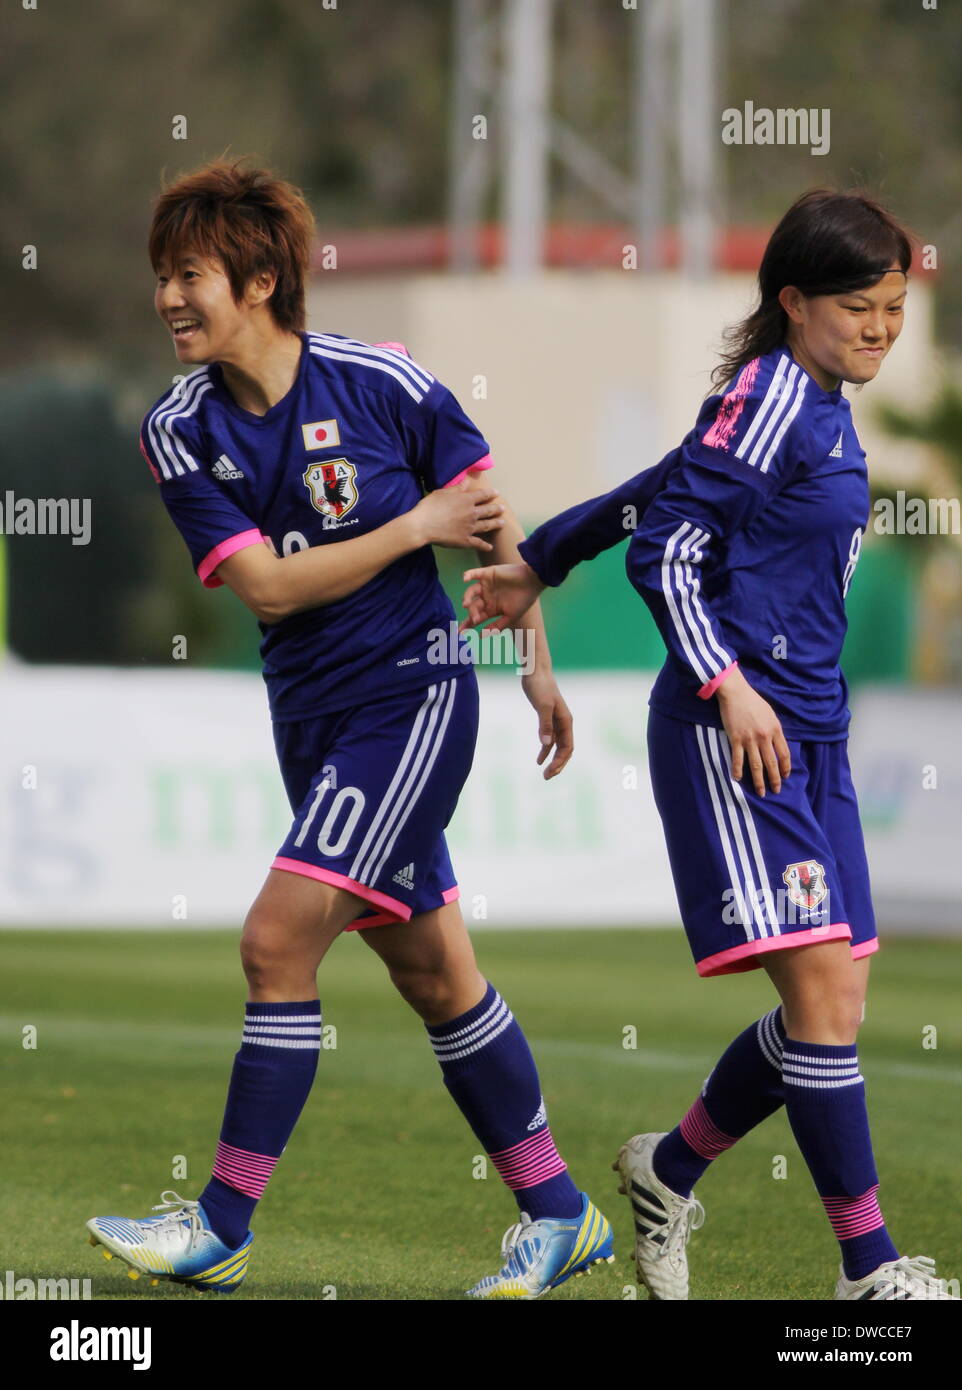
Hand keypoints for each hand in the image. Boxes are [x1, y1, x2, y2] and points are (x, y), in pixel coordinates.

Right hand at [412, 482, 503, 549]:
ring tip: (502, 523)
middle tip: (503, 509)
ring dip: (496, 524)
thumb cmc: (430, 506)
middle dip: (497, 509)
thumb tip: (468, 480)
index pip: (482, 495)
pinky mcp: (465, 541)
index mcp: (466, 500)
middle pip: (488, 511)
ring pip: (487, 525)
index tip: (497, 493)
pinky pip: (478, 543)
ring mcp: (470, 528)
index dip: (490, 493)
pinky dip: (485, 546)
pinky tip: (490, 547)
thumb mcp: (443, 492)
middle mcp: (472, 514)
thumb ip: (457, 488)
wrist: (423, 526)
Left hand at [459, 562, 545, 632]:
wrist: (533, 582)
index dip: (468, 625)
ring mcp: (486, 586)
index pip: (476, 617)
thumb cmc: (524, 600)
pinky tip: (465, 579)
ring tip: (466, 604)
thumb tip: (481, 637)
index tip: (460, 633)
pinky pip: (474, 574)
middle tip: (473, 619)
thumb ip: (496, 626)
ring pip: (471, 592)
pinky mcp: (487, 574)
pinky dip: (468, 575)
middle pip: (473, 606)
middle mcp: (486, 597)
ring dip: (467, 597)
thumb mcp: (510, 616)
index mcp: (491, 608)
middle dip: (471, 613)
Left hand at [521, 670, 573, 778]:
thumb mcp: (542, 706)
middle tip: (547, 777)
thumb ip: (544, 725)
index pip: (567, 748)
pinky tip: (539, 759)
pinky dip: (546, 750)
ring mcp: (556, 722)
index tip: (549, 771)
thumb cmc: (540, 687)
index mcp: (566, 722)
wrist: (536, 673)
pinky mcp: (548, 719)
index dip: (560, 761)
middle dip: (558, 765)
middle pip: (565, 750)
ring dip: (552, 760)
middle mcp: (564, 724)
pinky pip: (550, 740)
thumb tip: (546, 744)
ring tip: (544, 773)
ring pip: (558, 747)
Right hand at [715, 667, 790, 794]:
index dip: (785, 768)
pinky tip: (738, 779)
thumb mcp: (770, 714)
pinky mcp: (735, 739)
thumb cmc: (753, 702)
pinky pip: (737, 758)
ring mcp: (749, 739)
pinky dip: (737, 770)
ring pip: (756, 765)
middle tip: (776, 791)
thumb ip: (774, 730)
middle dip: (775, 779)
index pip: (784, 754)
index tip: (785, 777)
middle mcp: (764, 737)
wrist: (736, 693)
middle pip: (772, 763)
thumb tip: (777, 746)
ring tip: (761, 792)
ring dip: (759, 781)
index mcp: (775, 730)